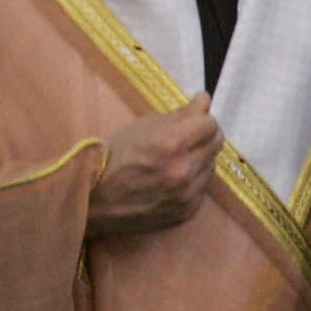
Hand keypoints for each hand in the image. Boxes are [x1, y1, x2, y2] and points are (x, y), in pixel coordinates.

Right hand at [88, 97, 221, 237]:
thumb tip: (205, 99)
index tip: (192, 121)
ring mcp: (187, 194)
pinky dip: (193, 181)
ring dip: (199, 159)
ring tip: (173, 161)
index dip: (201, 120)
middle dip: (203, 137)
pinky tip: (171, 179)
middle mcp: (183, 171)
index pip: (210, 124)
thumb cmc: (115, 157)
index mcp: (171, 144)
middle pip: (216, 144)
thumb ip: (180, 114)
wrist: (95, 200)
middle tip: (185, 138)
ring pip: (211, 166)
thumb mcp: (142, 127)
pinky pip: (202, 188)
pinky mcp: (188, 211)